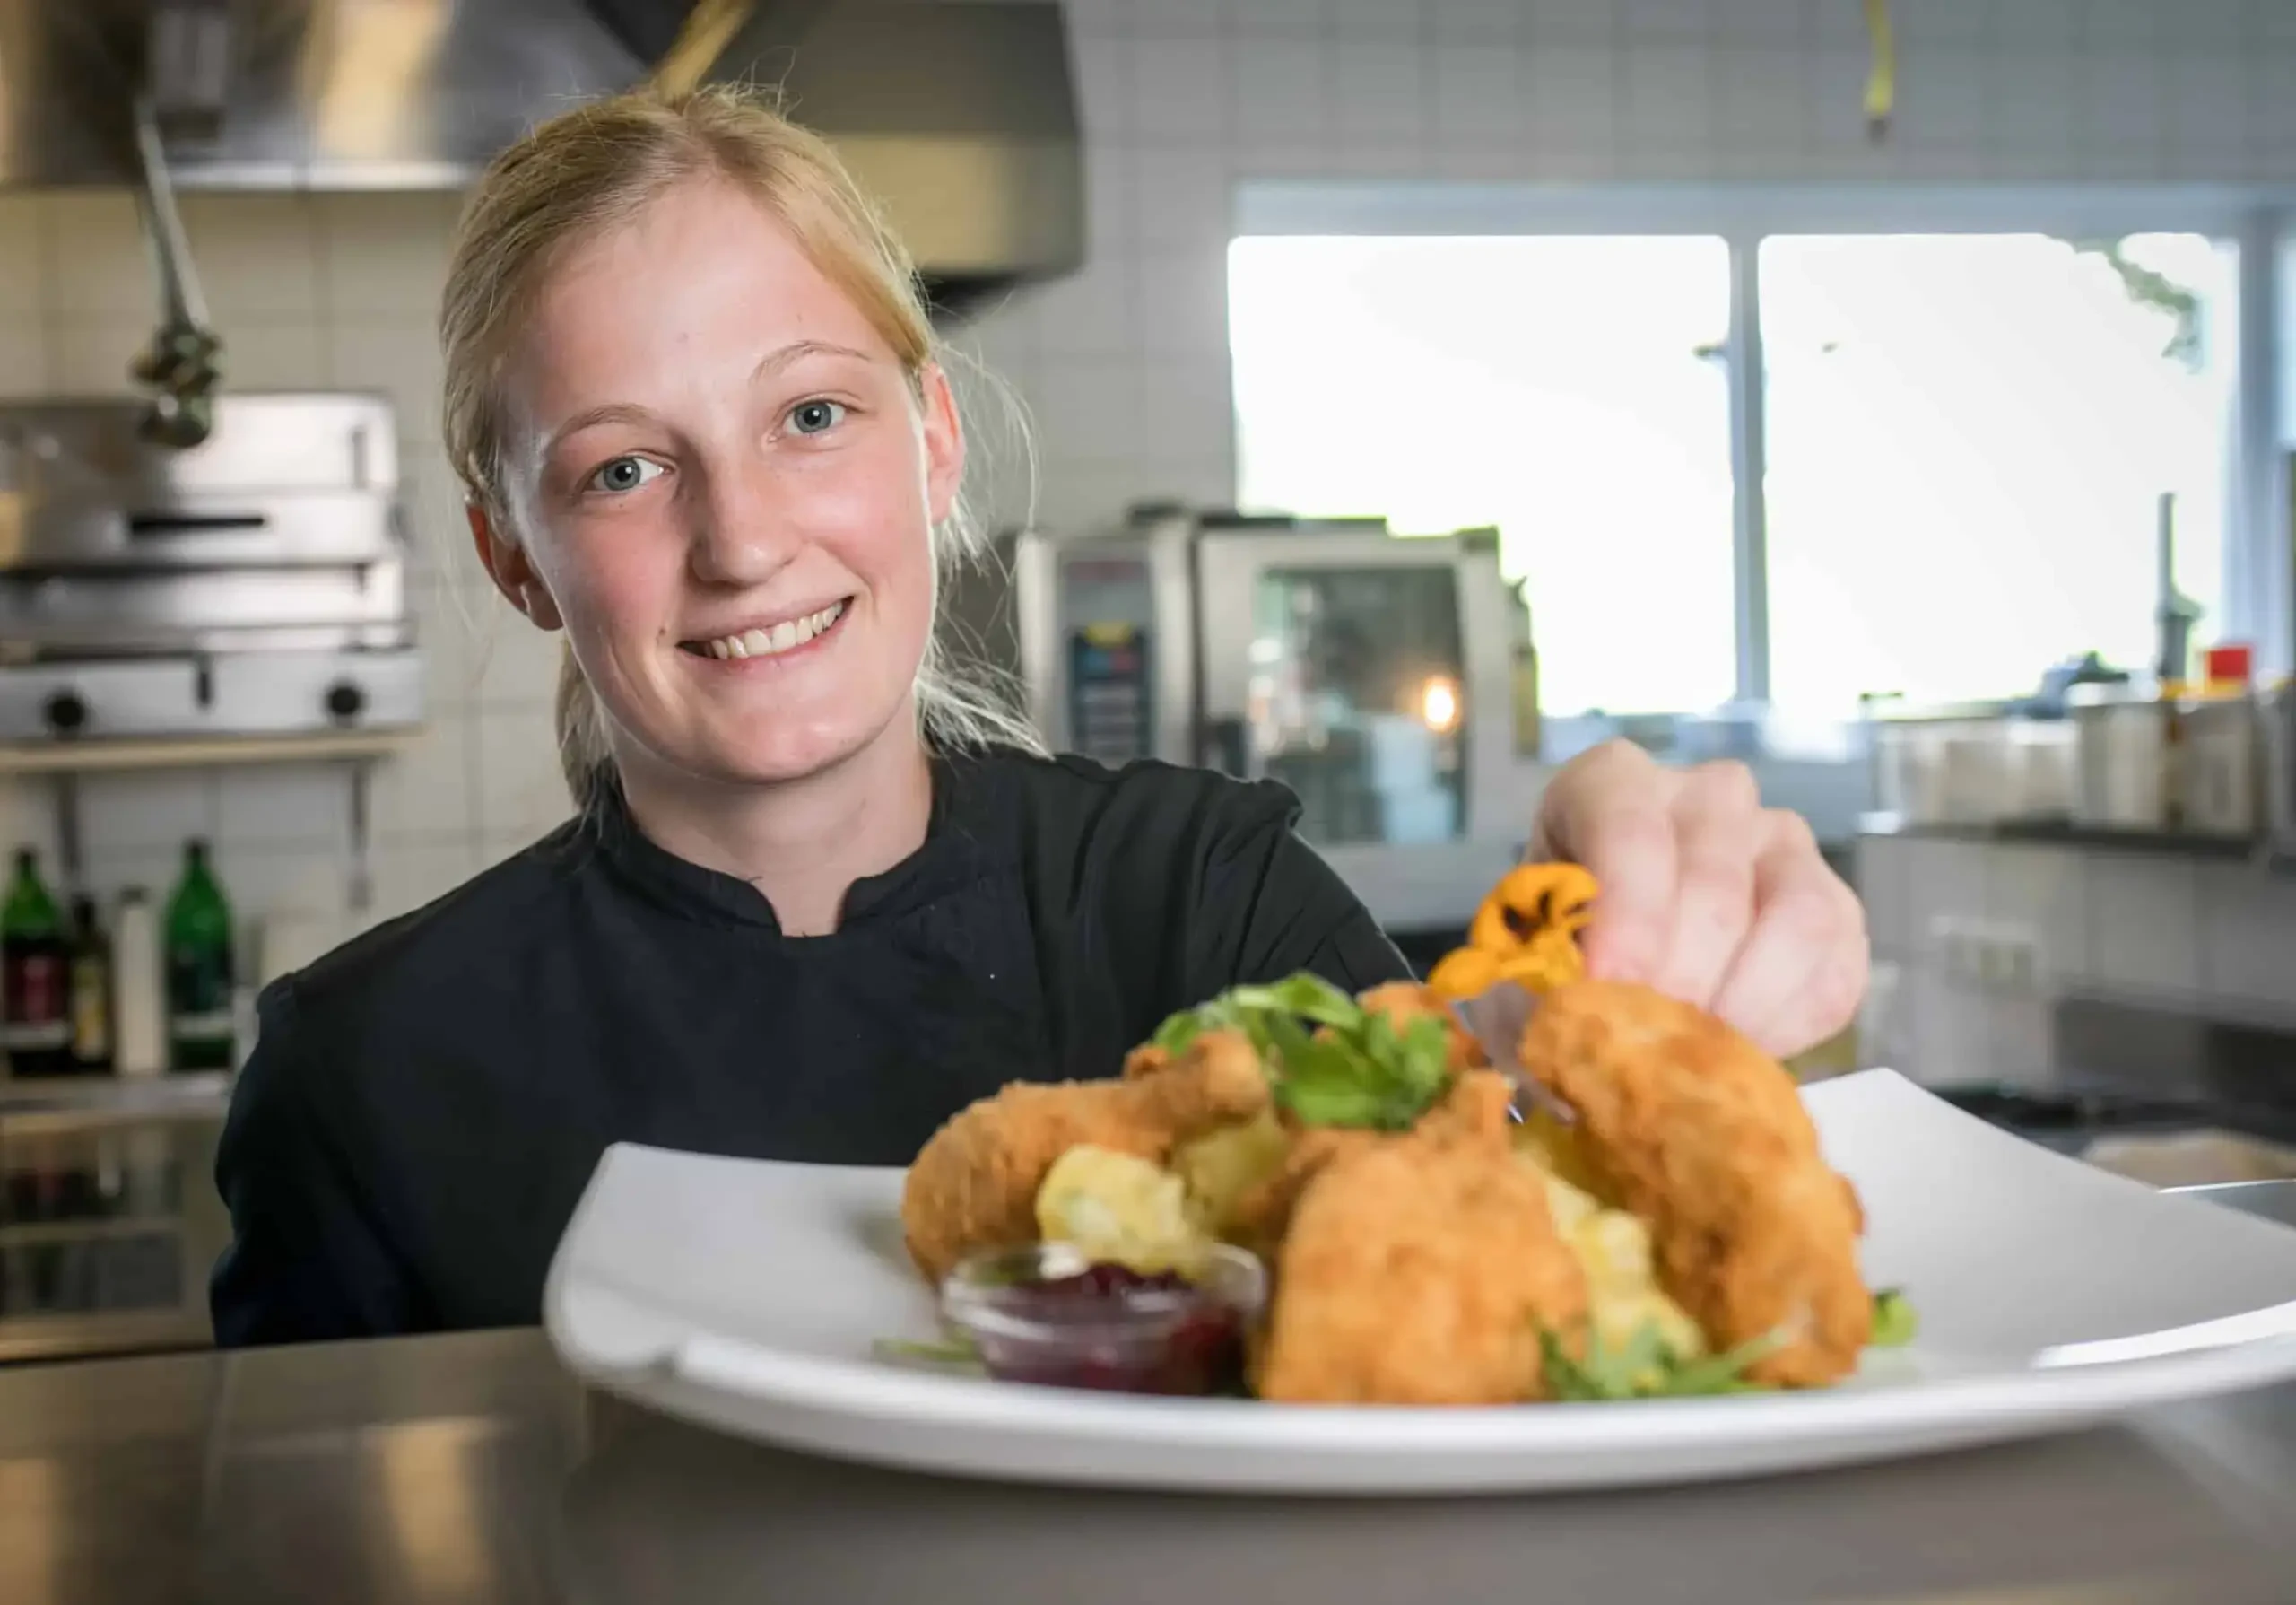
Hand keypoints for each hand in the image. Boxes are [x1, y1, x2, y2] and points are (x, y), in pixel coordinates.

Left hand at [1530, 740, 1868, 1059]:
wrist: (1608, 982)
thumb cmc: (1556, 961)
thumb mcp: (1523, 968)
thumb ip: (1539, 991)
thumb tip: (1587, 1034)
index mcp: (1610, 784)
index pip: (1630, 827)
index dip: (1627, 915)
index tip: (1610, 988)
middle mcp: (1705, 796)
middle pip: (1713, 882)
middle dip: (1683, 978)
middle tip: (1652, 1042)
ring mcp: (1780, 842)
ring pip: (1795, 916)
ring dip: (1745, 1004)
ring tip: (1699, 1052)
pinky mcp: (1836, 905)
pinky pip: (1837, 965)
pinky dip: (1792, 1024)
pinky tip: (1743, 1049)